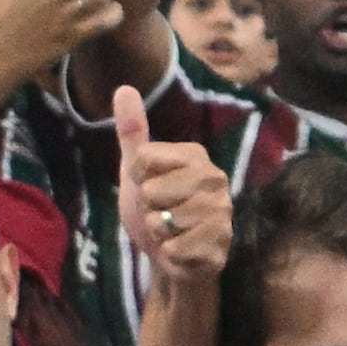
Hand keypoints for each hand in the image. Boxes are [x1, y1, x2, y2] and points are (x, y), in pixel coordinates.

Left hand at [118, 87, 231, 297]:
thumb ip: (132, 131)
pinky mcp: (221, 243)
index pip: (142, 159)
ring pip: (166, 220)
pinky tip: (181, 249)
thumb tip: (123, 87)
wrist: (170, 258)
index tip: (149, 185)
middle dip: (148, 208)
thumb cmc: (155, 208)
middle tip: (161, 212)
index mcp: (195, 154)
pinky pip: (179, 246)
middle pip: (153, 190)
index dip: (136, 178)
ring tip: (172, 230)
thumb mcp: (136, 171)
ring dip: (159, 232)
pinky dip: (171, 253)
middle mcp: (215, 177)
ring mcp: (222, 211)